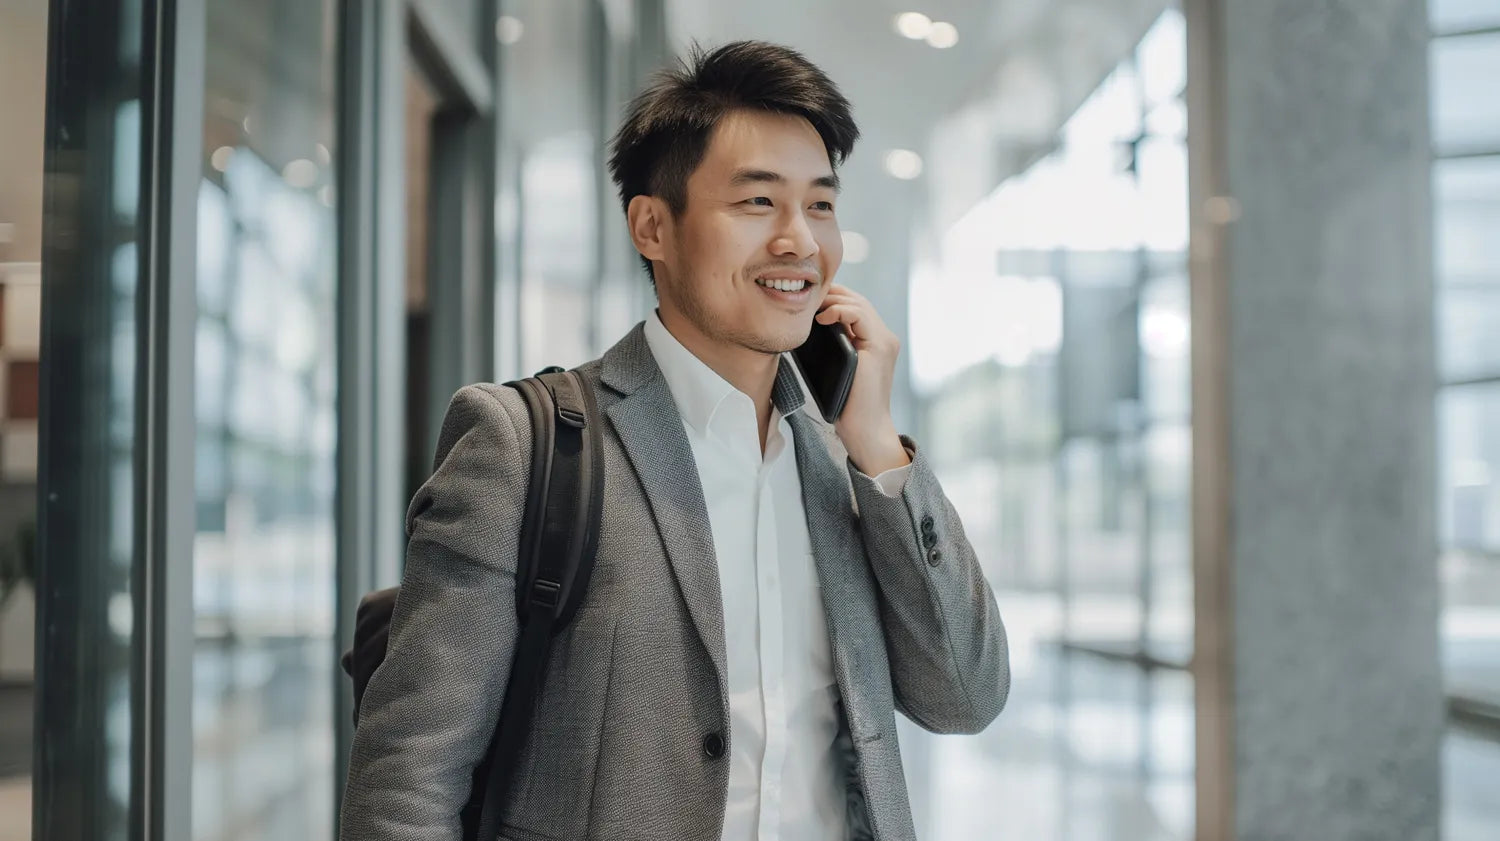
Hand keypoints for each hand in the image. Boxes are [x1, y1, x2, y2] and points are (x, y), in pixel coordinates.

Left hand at [814, 284, 910, 474]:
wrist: (864, 429)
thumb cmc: (845, 404)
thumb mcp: (834, 366)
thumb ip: (830, 345)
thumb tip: (805, 326)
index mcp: (874, 340)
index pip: (854, 306)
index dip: (831, 298)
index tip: (807, 302)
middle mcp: (884, 337)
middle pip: (856, 299)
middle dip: (830, 293)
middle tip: (805, 298)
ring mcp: (884, 341)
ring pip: (859, 303)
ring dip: (832, 300)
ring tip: (811, 308)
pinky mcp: (880, 346)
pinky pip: (860, 315)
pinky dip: (839, 310)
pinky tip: (822, 318)